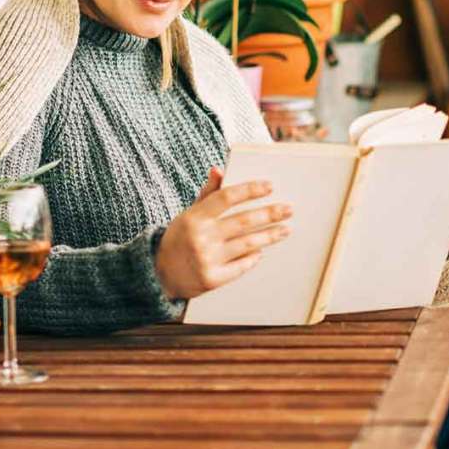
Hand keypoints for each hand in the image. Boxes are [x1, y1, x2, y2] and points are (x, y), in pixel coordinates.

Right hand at [155, 166, 292, 298]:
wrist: (159, 275)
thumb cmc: (180, 239)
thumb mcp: (188, 215)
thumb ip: (207, 194)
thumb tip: (219, 169)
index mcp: (194, 217)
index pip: (226, 197)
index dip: (249, 190)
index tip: (270, 186)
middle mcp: (201, 237)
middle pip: (243, 221)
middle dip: (269, 214)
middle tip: (289, 209)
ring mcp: (207, 259)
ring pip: (247, 244)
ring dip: (270, 236)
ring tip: (286, 230)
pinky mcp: (212, 279)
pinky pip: (241, 266)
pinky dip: (253, 257)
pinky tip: (262, 251)